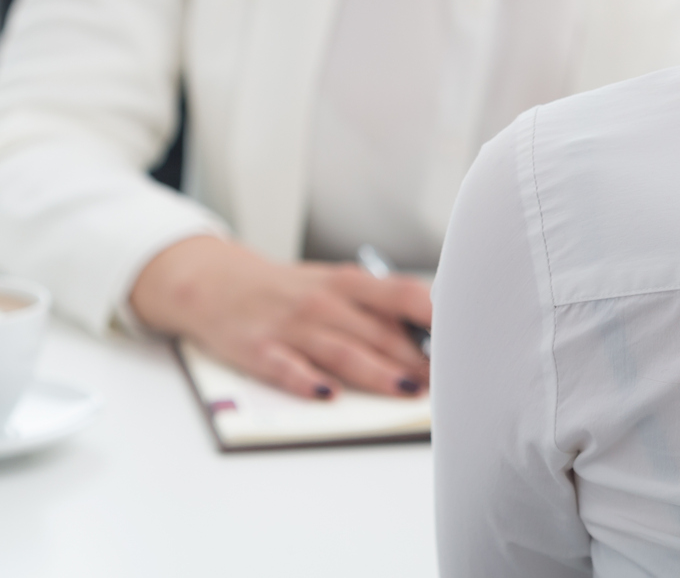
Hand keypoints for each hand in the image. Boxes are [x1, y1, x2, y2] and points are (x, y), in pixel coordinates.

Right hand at [128, 236, 430, 400]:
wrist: (215, 282)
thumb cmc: (288, 290)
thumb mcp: (336, 285)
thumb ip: (378, 306)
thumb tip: (433, 331)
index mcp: (349, 283)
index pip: (404, 296)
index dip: (437, 318)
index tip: (465, 338)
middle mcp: (325, 303)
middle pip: (380, 333)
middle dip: (417, 359)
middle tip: (449, 383)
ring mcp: (292, 327)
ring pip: (343, 352)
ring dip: (377, 373)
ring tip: (407, 391)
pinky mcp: (260, 350)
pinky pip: (287, 368)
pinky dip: (306, 382)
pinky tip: (327, 396)